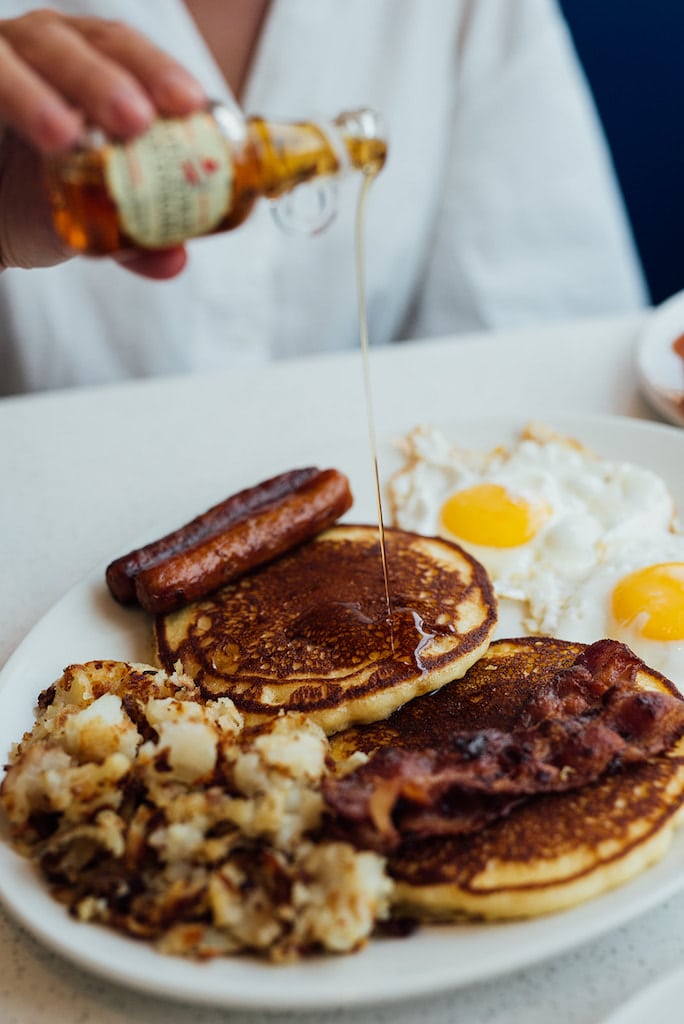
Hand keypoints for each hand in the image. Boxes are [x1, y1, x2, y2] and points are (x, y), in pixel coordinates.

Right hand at [0, 10, 206, 277]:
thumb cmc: (37, 198)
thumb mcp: (90, 219)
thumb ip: (134, 240)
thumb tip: (173, 261)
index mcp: (90, 67)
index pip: (125, 51)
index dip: (157, 70)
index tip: (188, 104)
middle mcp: (43, 50)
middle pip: (78, 44)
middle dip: (107, 80)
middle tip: (137, 120)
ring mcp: (1, 61)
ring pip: (17, 56)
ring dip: (39, 94)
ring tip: (63, 136)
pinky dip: (5, 98)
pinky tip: (34, 132)